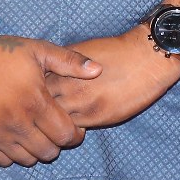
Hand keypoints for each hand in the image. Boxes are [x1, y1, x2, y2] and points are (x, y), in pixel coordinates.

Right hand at [0, 28, 99, 166]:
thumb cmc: (5, 51)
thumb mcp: (40, 50)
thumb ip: (71, 62)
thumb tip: (98, 70)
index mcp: (35, 101)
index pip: (65, 135)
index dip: (75, 135)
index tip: (73, 127)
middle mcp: (16, 122)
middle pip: (49, 152)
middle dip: (57, 143)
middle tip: (54, 129)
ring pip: (27, 160)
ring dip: (36, 150)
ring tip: (36, 132)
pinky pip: (3, 161)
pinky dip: (13, 153)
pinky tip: (16, 136)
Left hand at [50, 29, 179, 129]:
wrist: (145, 60)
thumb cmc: (117, 52)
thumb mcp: (85, 51)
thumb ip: (65, 65)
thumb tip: (49, 75)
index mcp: (64, 67)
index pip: (37, 84)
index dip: (35, 90)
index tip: (37, 93)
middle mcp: (68, 85)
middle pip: (40, 104)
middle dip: (39, 108)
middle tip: (42, 112)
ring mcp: (80, 103)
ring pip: (54, 120)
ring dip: (52, 122)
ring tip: (55, 121)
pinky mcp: (94, 117)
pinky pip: (72, 129)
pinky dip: (68, 128)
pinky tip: (73, 124)